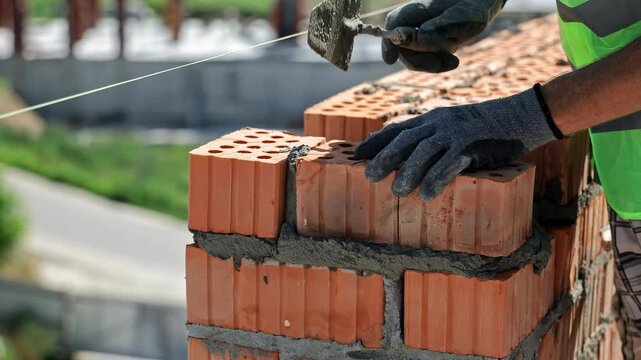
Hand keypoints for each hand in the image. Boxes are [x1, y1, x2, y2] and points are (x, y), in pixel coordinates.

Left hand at [354, 87, 560, 198]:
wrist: (522, 116)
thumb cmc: (485, 127)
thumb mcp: (453, 125)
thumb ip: (430, 137)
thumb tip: (406, 153)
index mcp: (432, 119)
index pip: (397, 129)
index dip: (376, 142)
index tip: (356, 155)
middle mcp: (440, 123)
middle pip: (405, 140)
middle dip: (385, 158)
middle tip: (369, 176)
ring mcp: (456, 133)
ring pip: (425, 151)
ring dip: (409, 172)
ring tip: (397, 191)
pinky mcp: (473, 145)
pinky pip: (451, 163)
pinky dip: (438, 178)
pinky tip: (428, 194)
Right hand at [383, 0, 504, 71]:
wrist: (480, 6)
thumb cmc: (471, 8)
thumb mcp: (461, 17)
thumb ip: (441, 26)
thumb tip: (421, 36)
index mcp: (416, 10)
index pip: (394, 25)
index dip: (389, 43)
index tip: (391, 59)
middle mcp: (413, 22)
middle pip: (401, 47)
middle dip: (418, 60)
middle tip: (437, 66)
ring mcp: (419, 35)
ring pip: (413, 58)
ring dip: (432, 64)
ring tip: (453, 61)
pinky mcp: (427, 45)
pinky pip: (426, 61)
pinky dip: (439, 65)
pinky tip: (454, 62)